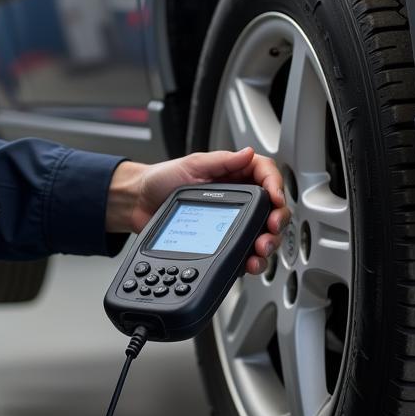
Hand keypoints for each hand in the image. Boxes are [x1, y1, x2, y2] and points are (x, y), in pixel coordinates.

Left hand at [106, 148, 290, 274]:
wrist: (138, 203)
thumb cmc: (162, 179)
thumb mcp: (192, 164)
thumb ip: (222, 161)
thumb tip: (248, 154)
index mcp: (233, 175)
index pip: (266, 176)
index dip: (276, 186)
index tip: (275, 199)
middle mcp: (237, 197)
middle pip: (271, 208)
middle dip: (276, 220)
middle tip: (271, 229)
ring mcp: (231, 221)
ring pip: (262, 233)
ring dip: (267, 242)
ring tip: (260, 249)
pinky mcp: (222, 242)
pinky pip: (244, 251)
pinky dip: (251, 258)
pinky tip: (249, 261)